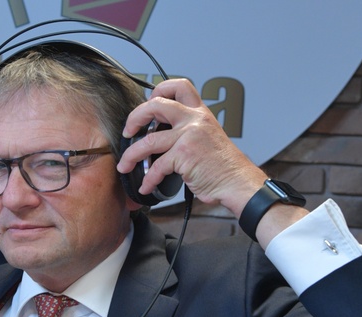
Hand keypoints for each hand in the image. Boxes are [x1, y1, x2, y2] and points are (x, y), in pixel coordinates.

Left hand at [118, 78, 265, 217]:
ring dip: (131, 156)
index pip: (179, 86)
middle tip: (128, 131)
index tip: (148, 104)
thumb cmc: (222, 165)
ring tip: (124, 165)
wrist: (236, 181)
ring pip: (148, 141)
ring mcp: (188, 136)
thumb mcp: (207, 137)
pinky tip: (146, 186)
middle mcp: (194, 120)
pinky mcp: (183, 155)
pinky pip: (156, 166)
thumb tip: (160, 134)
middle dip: (134, 118)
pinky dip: (148, 179)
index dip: (159, 90)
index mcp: (200, 113)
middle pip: (155, 105)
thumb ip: (187, 130)